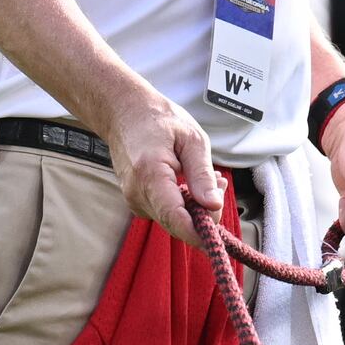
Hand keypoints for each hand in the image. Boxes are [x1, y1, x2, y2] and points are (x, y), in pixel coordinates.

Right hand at [106, 80, 220, 249]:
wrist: (124, 112)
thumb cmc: (158, 119)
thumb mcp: (192, 139)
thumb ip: (202, 175)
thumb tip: (213, 205)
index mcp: (150, 174)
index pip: (176, 219)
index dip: (200, 232)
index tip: (220, 231)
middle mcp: (137, 192)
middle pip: (177, 223)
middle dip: (204, 212)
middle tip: (219, 182)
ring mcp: (133, 199)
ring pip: (172, 220)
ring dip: (194, 207)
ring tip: (205, 177)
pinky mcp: (135, 201)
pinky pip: (164, 213)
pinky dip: (182, 203)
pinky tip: (188, 182)